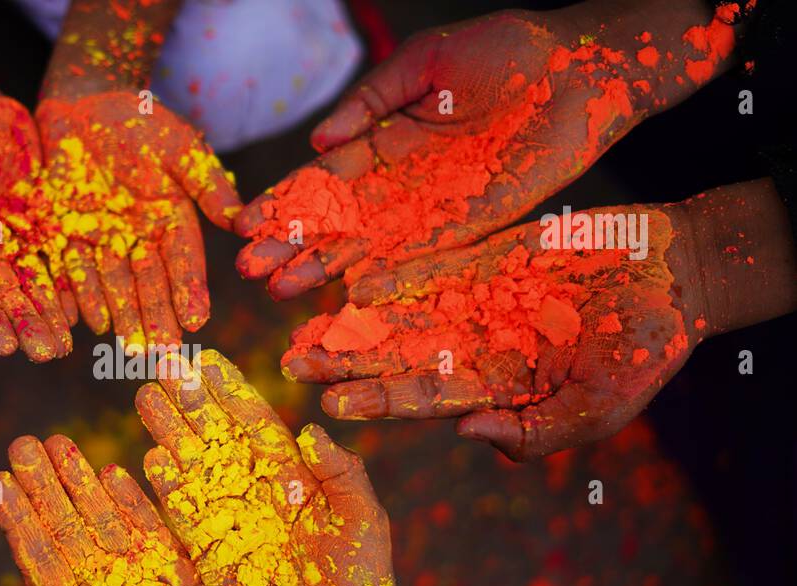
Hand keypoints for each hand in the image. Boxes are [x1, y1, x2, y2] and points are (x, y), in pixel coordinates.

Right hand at [0, 97, 73, 361]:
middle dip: (26, 326)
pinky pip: (61, 261)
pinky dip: (71, 285)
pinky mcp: (45, 227)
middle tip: (47, 354)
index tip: (6, 346)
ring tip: (67, 346)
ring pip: (36, 286)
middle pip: (7, 297)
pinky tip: (87, 308)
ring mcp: (17, 243)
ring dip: (50, 317)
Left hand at [0, 434, 285, 585]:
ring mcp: (141, 579)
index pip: (41, 557)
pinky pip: (152, 530)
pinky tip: (114, 471)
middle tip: (24, 443)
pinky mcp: (180, 575)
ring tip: (60, 442)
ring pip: (105, 520)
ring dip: (82, 482)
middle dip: (45, 485)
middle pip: (68, 527)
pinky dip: (134, 502)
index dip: (19, 520)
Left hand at [11, 91, 240, 346]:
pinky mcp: (64, 234)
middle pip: (148, 282)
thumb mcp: (179, 145)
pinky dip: (76, 294)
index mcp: (172, 220)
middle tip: (162, 352)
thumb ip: (206, 183)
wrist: (85, 102)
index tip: (196, 320)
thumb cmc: (142, 119)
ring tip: (128, 346)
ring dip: (120, 315)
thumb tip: (239, 220)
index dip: (189, 290)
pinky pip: (69, 269)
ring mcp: (101, 240)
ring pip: (111, 283)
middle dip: (155, 317)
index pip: (183, 261)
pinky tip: (83, 322)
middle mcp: (139, 238)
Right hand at [135, 349, 392, 585]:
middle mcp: (254, 489)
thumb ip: (344, 477)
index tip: (206, 358)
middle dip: (189, 399)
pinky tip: (149, 459)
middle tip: (163, 362)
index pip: (254, 421)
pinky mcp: (208, 555)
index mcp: (293, 474)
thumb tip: (311, 430)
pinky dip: (165, 489)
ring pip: (192, 466)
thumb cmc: (360, 585)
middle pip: (214, 434)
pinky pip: (182, 516)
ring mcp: (227, 520)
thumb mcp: (364, 524)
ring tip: (146, 397)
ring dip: (168, 432)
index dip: (229, 390)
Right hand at [235, 6, 672, 298]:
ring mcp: (435, 207)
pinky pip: (421, 256)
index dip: (285, 202)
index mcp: (386, 140)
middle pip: (336, 221)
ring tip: (280, 293)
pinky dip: (386, 275)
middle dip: (293, 245)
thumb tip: (318, 140)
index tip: (243, 224)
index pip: (323, 178)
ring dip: (325, 269)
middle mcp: (403, 182)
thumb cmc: (505, 51)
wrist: (581, 67)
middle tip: (249, 272)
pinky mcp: (473, 224)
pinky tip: (349, 294)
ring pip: (368, 245)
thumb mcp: (424, 63)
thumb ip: (370, 100)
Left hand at [282, 206, 702, 460]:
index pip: (420, 399)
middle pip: (392, 358)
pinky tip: (352, 284)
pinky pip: (428, 268)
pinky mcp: (483, 258)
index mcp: (492, 389)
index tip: (329, 405)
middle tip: (290, 363)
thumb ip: (533, 430)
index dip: (375, 402)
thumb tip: (466, 437)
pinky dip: (392, 277)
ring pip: (398, 314)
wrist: (673, 275)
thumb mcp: (598, 407)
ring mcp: (472, 301)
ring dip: (351, 323)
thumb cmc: (643, 353)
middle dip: (342, 362)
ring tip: (302, 325)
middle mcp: (470, 347)